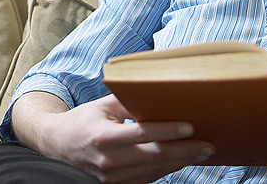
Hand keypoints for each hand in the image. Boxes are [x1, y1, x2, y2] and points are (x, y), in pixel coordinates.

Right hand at [15, 92, 214, 183]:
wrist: (58, 146)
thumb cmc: (83, 120)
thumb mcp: (102, 105)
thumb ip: (128, 99)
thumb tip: (158, 90)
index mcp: (102, 137)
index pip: (141, 135)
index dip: (167, 131)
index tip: (190, 127)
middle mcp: (107, 161)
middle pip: (153, 157)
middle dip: (184, 151)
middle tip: (208, 144)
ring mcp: (111, 177)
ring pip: (154, 170)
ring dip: (181, 162)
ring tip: (203, 151)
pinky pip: (147, 178)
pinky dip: (167, 169)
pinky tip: (182, 159)